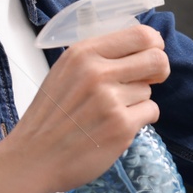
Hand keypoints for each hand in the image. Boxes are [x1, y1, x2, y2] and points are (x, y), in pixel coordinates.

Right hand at [4, 22, 171, 192]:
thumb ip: (98, 57)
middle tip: (149, 80)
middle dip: (159, 70)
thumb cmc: (50, 116)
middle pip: (157, 59)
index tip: (151, 54)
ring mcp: (110, 100)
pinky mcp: (121, 126)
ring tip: (110, 112)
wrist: (33, 158)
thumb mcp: (65, 72)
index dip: (154, 45)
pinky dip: (140, 120)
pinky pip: (151, 111)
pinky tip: (116, 126)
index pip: (140, 34)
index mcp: (83, 53)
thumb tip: (140, 47)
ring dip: (138, 100)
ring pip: (149, 90)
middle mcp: (97, 72)